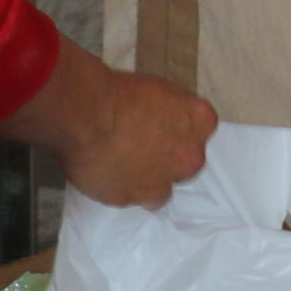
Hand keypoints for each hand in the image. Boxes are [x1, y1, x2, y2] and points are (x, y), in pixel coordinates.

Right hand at [5, 45, 215, 209]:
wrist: (89, 118)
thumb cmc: (120, 94)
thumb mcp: (159, 90)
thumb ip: (171, 111)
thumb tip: (162, 119)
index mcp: (201, 121)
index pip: (200, 130)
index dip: (179, 131)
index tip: (163, 130)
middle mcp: (190, 155)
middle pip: (186, 162)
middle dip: (168, 159)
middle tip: (142, 150)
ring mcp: (163, 181)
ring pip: (162, 190)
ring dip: (148, 182)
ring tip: (124, 169)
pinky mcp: (133, 198)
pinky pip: (132, 200)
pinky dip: (123, 192)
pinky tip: (109, 179)